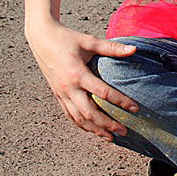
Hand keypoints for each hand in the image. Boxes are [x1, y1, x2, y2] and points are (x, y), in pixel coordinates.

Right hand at [27, 20, 138, 140]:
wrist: (42, 39)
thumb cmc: (67, 39)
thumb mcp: (90, 41)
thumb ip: (112, 48)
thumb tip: (134, 49)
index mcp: (77, 74)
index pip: (102, 92)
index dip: (120, 101)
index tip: (134, 108)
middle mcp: (68, 88)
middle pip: (89, 113)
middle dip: (107, 124)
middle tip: (124, 130)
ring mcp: (61, 94)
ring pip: (78, 119)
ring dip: (95, 130)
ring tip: (111, 137)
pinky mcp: (57, 95)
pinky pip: (69, 115)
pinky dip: (81, 125)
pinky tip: (92, 130)